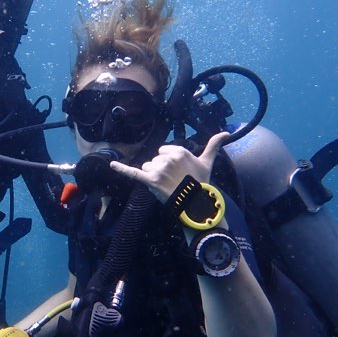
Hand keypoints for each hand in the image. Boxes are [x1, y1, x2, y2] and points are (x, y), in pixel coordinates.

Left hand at [110, 132, 228, 203]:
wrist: (195, 204)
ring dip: (153, 176)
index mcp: (179, 150)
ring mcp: (159, 169)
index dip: (169, 162)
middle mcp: (168, 158)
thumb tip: (226, 132)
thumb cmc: (201, 183)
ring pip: (147, 167)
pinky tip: (111, 165)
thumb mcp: (207, 161)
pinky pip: (133, 173)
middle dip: (161, 170)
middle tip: (174, 181)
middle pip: (154, 160)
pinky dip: (121, 169)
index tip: (179, 172)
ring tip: (166, 185)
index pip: (164, 151)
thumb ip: (214, 145)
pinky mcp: (150, 180)